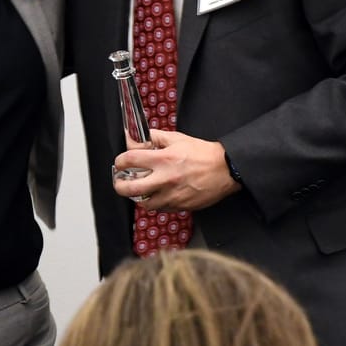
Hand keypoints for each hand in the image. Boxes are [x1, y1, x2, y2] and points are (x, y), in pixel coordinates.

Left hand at [112, 131, 239, 210]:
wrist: (226, 169)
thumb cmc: (202, 153)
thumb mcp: (177, 138)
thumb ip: (154, 138)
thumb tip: (136, 138)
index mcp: (163, 159)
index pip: (130, 160)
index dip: (120, 161)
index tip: (119, 163)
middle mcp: (165, 179)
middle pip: (131, 189)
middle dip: (119, 185)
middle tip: (120, 182)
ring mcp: (172, 196)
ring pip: (145, 203)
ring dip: (138, 197)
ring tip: (140, 190)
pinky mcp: (180, 206)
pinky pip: (161, 208)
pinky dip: (156, 202)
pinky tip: (158, 194)